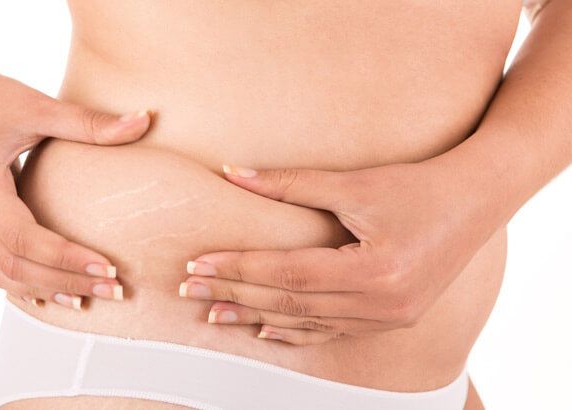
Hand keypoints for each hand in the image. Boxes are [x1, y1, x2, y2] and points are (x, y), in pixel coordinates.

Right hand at [0, 72, 150, 308]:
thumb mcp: (40, 106)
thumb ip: (90, 121)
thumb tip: (145, 121)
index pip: (25, 238)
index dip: (66, 257)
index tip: (108, 266)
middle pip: (17, 266)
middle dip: (66, 281)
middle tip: (114, 289)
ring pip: (2, 274)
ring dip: (43, 290)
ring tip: (87, 301)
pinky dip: (20, 285)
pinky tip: (51, 293)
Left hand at [180, 161, 496, 344]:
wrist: (477, 200)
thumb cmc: (419, 185)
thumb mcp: (356, 182)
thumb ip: (291, 182)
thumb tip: (233, 172)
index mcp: (375, 271)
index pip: (289, 274)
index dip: (240, 269)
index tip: (199, 263)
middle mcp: (382, 304)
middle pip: (292, 303)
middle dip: (236, 295)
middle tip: (191, 288)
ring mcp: (389, 317)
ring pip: (309, 322)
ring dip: (258, 316)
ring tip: (215, 313)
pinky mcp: (392, 318)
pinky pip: (333, 332)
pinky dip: (297, 331)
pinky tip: (266, 331)